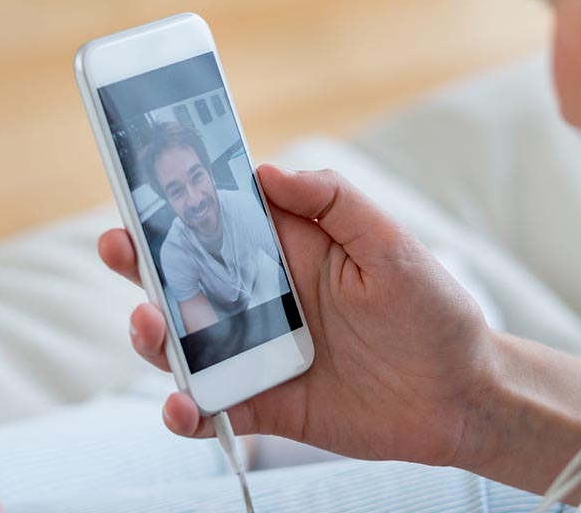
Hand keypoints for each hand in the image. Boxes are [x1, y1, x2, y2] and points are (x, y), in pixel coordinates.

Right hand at [98, 165, 495, 467]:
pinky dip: (187, 409)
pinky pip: (211, 408)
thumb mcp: (391, 244)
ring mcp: (259, 352)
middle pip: (186, 276)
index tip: (142, 181)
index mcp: (291, 249)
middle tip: (119, 246)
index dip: (181, 200)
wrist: (461, 395)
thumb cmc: (432, 309)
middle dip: (144, 259)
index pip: (223, 217)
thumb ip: (333, 202)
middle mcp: (266, 297)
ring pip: (184, 341)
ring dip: (154, 333)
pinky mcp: (265, 404)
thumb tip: (266, 170)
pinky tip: (184, 404)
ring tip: (151, 325)